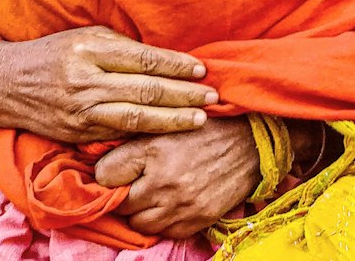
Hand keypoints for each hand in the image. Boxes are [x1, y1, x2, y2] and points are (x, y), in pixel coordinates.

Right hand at [0, 26, 217, 142]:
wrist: (5, 84)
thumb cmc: (51, 53)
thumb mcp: (82, 36)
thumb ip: (119, 46)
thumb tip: (161, 55)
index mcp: (88, 49)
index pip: (142, 58)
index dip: (175, 64)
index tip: (201, 68)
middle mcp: (85, 80)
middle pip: (144, 90)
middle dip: (183, 94)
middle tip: (212, 95)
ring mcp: (81, 110)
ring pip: (136, 118)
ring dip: (172, 119)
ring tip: (200, 117)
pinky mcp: (78, 133)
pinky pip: (119, 135)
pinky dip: (148, 135)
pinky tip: (169, 133)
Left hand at [94, 117, 260, 238]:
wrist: (250, 143)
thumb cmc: (205, 127)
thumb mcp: (167, 122)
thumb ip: (135, 137)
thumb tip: (104, 154)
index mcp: (153, 150)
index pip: (105, 175)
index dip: (107, 172)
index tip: (114, 169)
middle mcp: (164, 182)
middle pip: (121, 204)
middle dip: (123, 194)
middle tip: (134, 182)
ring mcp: (181, 206)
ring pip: (140, 223)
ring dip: (141, 211)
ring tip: (151, 193)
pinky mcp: (196, 221)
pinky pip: (165, 232)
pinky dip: (163, 221)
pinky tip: (170, 203)